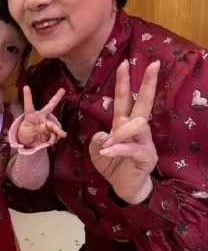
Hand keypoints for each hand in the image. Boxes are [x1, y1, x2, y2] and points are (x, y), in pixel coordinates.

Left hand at [18, 87, 66, 147]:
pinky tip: (51, 142)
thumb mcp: (26, 133)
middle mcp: (40, 117)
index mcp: (31, 116)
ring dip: (58, 130)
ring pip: (53, 125)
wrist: (29, 144)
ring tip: (63, 134)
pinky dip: (53, 139)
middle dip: (56, 98)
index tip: (25, 87)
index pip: (28, 105)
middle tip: (62, 90)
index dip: (27, 96)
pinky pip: (54, 134)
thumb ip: (34, 130)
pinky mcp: (50, 131)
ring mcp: (46, 124)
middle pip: (49, 106)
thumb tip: (44, 126)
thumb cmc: (24, 135)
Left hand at [89, 60, 159, 203]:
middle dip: (148, 83)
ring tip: (107, 143)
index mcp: (123, 123)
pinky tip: (106, 152)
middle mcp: (136, 129)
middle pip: (144, 102)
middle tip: (153, 64)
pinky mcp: (147, 156)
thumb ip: (97, 140)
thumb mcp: (98, 150)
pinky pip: (132, 148)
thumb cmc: (112, 164)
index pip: (125, 98)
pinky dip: (117, 149)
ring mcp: (145, 142)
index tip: (125, 63)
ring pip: (138, 124)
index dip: (124, 82)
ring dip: (120, 132)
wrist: (123, 187)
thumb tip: (104, 133)